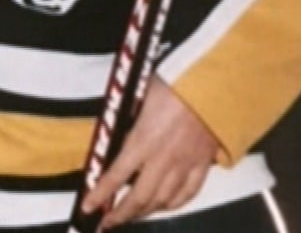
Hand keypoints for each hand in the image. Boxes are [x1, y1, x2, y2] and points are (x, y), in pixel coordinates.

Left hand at [82, 77, 216, 228]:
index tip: (87, 206)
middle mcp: (163, 159)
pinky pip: (186, 195)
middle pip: (138, 199)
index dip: (100, 194)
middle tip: (107, 222)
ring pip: (162, 202)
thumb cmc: (176, 82)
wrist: (213, 83)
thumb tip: (113, 127)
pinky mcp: (202, 165)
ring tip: (132, 215)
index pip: (116, 176)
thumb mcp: (142, 93)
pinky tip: (164, 206)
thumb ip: (128, 115)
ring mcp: (184, 165)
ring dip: (144, 212)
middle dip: (120, 215)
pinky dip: (172, 205)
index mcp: (144, 140)